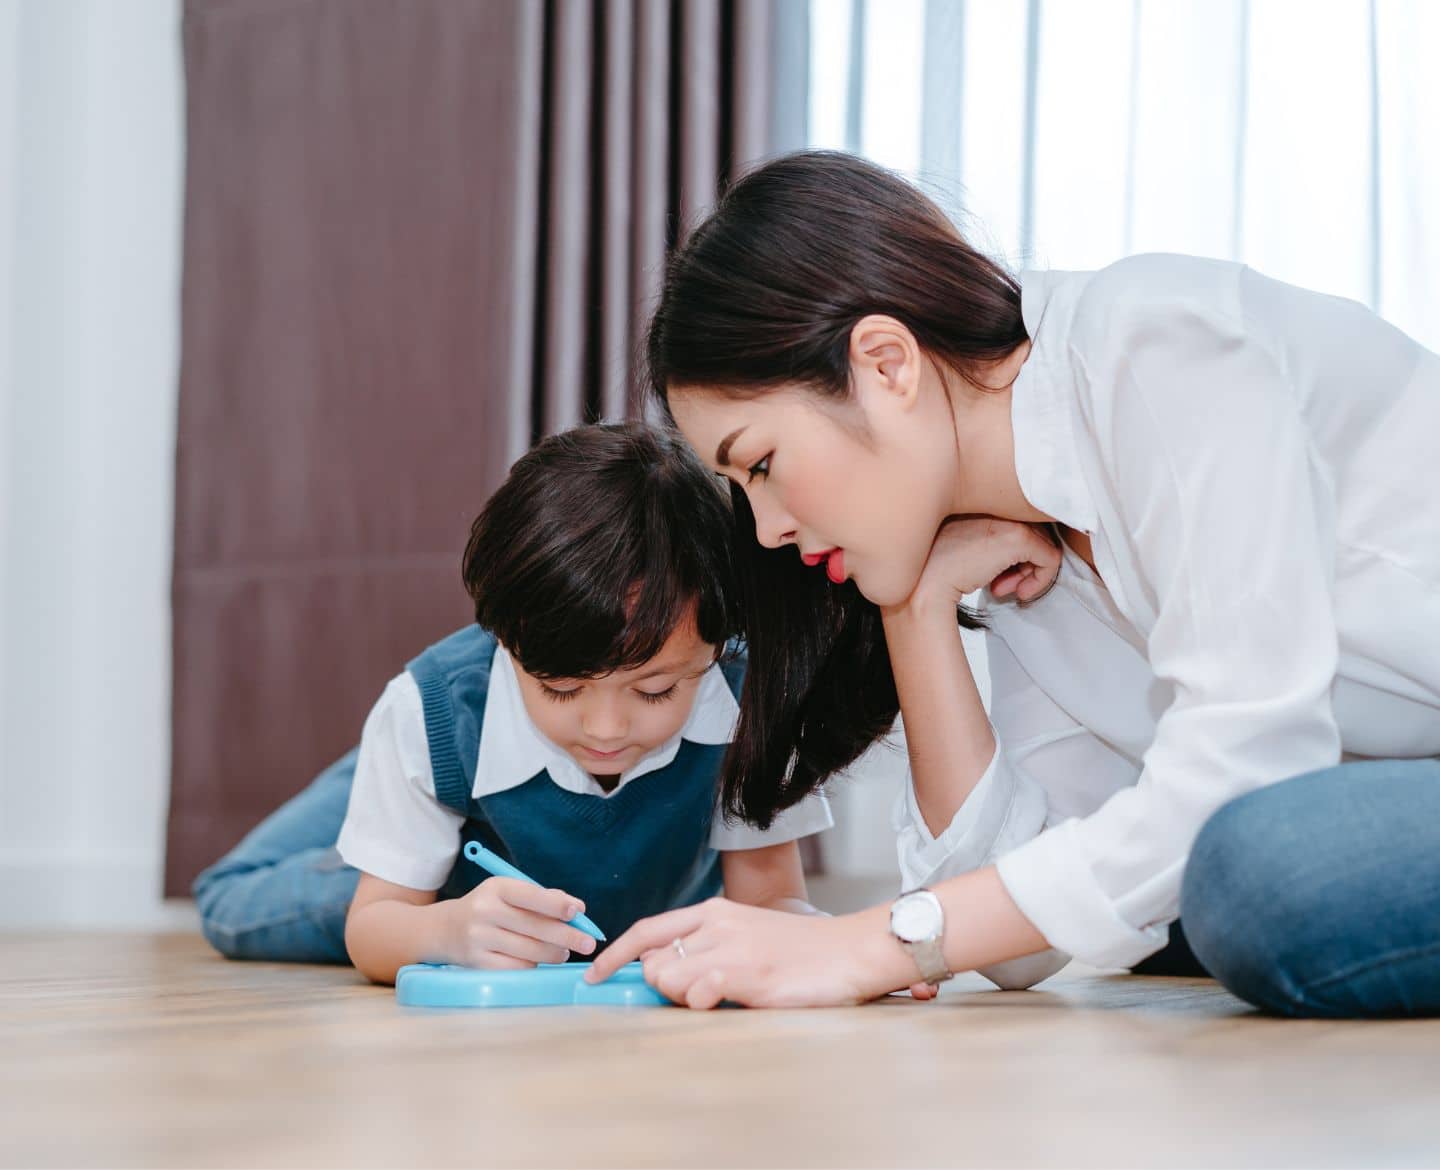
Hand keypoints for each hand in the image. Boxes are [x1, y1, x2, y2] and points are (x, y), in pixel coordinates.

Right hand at [441, 877, 597, 967]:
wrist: (444, 930)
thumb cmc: (489, 908)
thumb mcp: (508, 893)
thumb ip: (541, 898)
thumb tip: (577, 910)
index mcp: (496, 888)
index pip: (531, 896)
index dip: (556, 905)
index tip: (578, 912)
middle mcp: (485, 911)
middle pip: (535, 927)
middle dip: (567, 936)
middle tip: (589, 943)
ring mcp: (479, 939)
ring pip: (530, 950)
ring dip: (554, 953)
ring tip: (563, 952)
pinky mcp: (478, 963)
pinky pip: (517, 967)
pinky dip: (533, 965)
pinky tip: (538, 960)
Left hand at [583, 897, 912, 1008]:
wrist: (851, 952)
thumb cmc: (801, 953)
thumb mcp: (747, 936)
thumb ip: (708, 947)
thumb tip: (665, 971)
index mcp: (714, 910)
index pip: (648, 929)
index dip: (614, 954)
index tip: (592, 976)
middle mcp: (717, 923)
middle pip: (653, 961)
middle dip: (660, 987)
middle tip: (698, 996)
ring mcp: (730, 947)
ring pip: (669, 979)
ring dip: (684, 998)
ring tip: (722, 997)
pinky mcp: (746, 973)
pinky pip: (697, 993)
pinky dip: (702, 1003)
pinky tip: (729, 1000)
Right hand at [891, 517, 1061, 617]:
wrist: (923, 586)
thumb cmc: (933, 572)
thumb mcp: (960, 545)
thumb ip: (984, 541)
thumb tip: (1012, 556)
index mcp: (976, 500)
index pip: (1011, 521)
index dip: (1008, 553)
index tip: (994, 574)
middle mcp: (994, 503)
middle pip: (1029, 531)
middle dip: (1020, 563)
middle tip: (1003, 585)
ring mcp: (1007, 518)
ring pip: (1043, 544)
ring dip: (1028, 572)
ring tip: (1006, 589)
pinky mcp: (1018, 538)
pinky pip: (1050, 559)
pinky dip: (1040, 580)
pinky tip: (1018, 592)